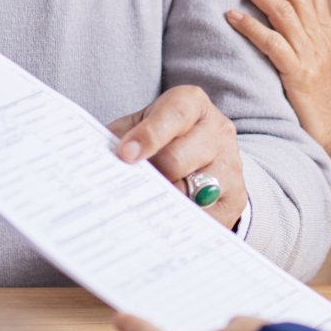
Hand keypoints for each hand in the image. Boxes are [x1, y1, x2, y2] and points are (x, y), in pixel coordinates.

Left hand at [108, 86, 248, 229]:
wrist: (205, 151)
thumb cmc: (161, 137)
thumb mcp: (139, 125)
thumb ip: (119, 137)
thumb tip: (95, 160)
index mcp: (192, 105)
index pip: (173, 115)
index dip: (148, 136)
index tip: (125, 155)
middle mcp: (217, 131)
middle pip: (178, 160)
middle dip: (150, 176)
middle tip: (127, 190)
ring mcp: (230, 165)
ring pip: (191, 193)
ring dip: (163, 204)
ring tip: (142, 211)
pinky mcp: (235, 197)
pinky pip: (205, 219)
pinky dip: (181, 224)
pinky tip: (163, 225)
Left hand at [225, 0, 330, 157]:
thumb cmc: (328, 102)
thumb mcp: (322, 61)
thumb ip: (307, 38)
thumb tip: (283, 18)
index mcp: (327, 32)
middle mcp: (321, 37)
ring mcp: (311, 55)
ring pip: (283, 11)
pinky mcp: (299, 76)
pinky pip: (273, 44)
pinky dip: (251, 27)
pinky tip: (231, 16)